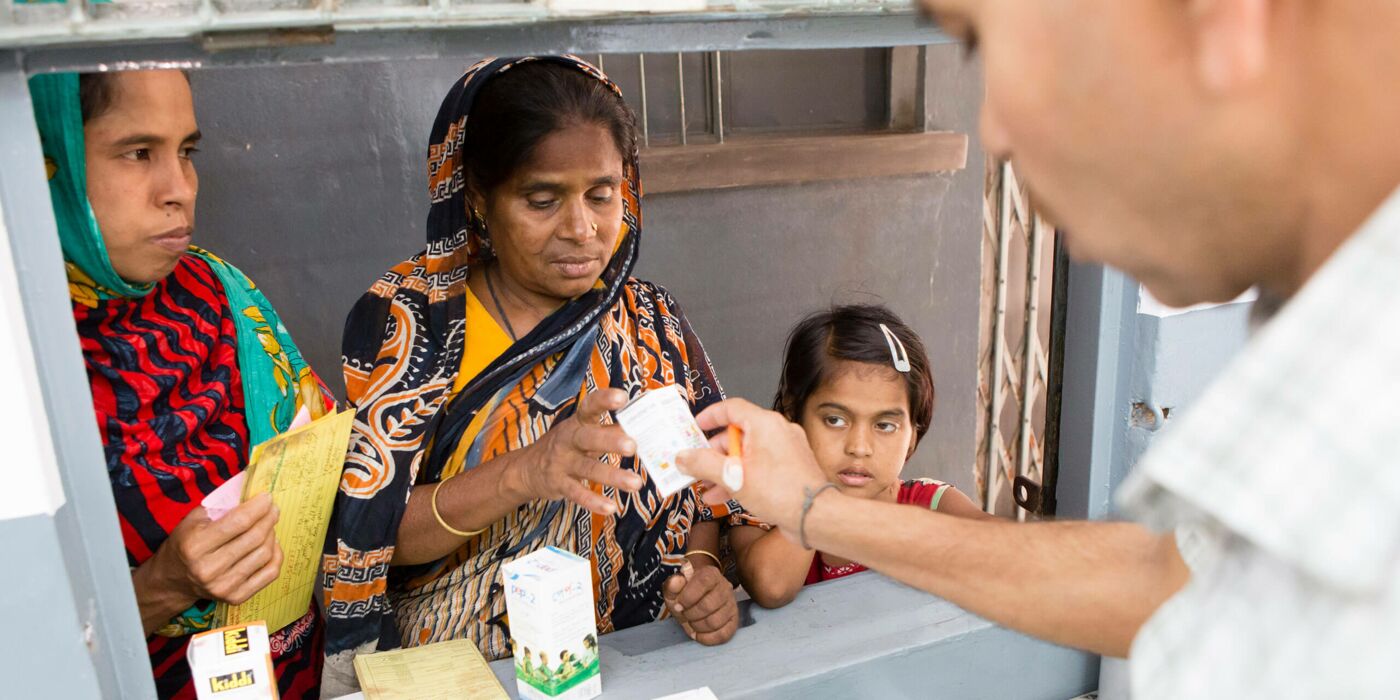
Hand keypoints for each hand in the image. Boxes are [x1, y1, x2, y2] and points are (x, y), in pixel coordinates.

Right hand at [147, 493, 282, 604]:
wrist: (175, 579)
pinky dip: (276, 554)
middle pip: (255, 537)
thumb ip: (222, 503)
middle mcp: (208, 569)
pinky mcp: (236, 597)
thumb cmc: (187, 542)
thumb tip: (252, 487)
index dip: (259, 507)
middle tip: (272, 508)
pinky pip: (270, 572)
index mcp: (195, 545)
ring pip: (265, 553)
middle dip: (269, 518)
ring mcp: (223, 586)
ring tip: (268, 525)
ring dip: (272, 534)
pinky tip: (270, 544)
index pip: (239, 522)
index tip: (267, 497)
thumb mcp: (195, 518)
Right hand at [510, 388, 643, 514]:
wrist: (527, 469)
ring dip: (612, 476)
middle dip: (609, 441)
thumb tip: (642, 423)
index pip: (589, 407)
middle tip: (633, 446)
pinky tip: (611, 507)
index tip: (622, 396)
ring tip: (636, 483)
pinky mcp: (559, 485)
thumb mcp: (584, 432)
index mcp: (577, 423)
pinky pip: (577, 494)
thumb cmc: (566, 446)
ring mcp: (562, 463)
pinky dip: (593, 501)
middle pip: (587, 438)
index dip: (604, 400)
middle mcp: (568, 440)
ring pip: (587, 469)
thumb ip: (610, 429)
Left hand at [663, 560, 738, 644]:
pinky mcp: (734, 620)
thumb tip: (677, 580)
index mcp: (710, 574)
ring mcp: (732, 604)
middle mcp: (725, 587)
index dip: (688, 597)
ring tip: (692, 623)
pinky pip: (724, 634)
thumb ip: (673, 584)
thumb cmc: (685, 594)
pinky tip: (698, 634)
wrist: (695, 600)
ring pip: (715, 622)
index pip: (703, 582)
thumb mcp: (674, 589)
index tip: (678, 606)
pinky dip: (708, 638)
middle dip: (691, 614)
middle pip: (709, 605)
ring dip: (698, 627)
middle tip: (684, 615)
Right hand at [675, 398, 827, 533]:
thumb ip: (703, 464)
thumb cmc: (781, 492)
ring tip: (706, 486)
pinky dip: (742, 476)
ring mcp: (786, 450)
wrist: (815, 516)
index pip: (731, 408)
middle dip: (713, 453)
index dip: (710, 416)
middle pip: (737, 433)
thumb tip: (683, 457)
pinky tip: (724, 495)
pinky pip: (760, 466)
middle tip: (696, 465)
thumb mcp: (733, 477)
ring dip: (725, 468)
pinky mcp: (790, 468)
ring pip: (747, 452)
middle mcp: (777, 431)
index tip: (696, 426)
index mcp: (765, 424)